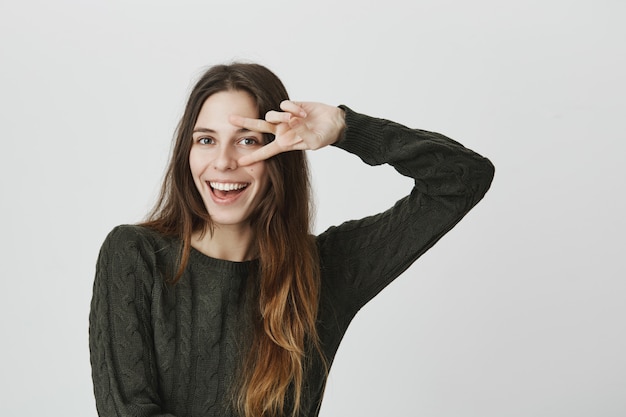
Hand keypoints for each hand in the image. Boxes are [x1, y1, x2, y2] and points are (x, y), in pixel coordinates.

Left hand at [229, 101, 345, 165]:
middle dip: (245, 123)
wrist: (334, 122)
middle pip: (258, 127)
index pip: (266, 151)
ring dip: (283, 116)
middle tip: (229, 119)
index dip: (253, 156)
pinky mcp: (291, 106)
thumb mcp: (314, 141)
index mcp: (285, 143)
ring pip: (272, 115)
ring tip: (299, 118)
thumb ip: (302, 133)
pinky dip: (294, 108)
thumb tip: (291, 120)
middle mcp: (281, 130)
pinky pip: (285, 105)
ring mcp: (285, 118)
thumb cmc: (324, 136)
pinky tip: (304, 112)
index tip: (240, 162)